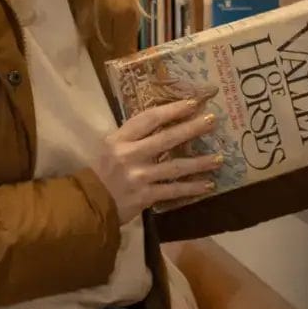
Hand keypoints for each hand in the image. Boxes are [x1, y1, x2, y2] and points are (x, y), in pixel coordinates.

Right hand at [92, 100, 222, 220]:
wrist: (88, 205)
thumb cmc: (101, 172)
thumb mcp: (110, 147)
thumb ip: (133, 136)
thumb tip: (164, 122)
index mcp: (119, 139)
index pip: (149, 119)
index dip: (172, 110)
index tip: (193, 103)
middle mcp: (129, 155)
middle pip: (166, 139)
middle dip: (191, 128)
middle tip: (212, 121)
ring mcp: (138, 177)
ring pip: (175, 167)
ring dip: (199, 162)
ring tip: (220, 158)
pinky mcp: (144, 197)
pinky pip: (173, 191)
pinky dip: (191, 188)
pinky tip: (208, 184)